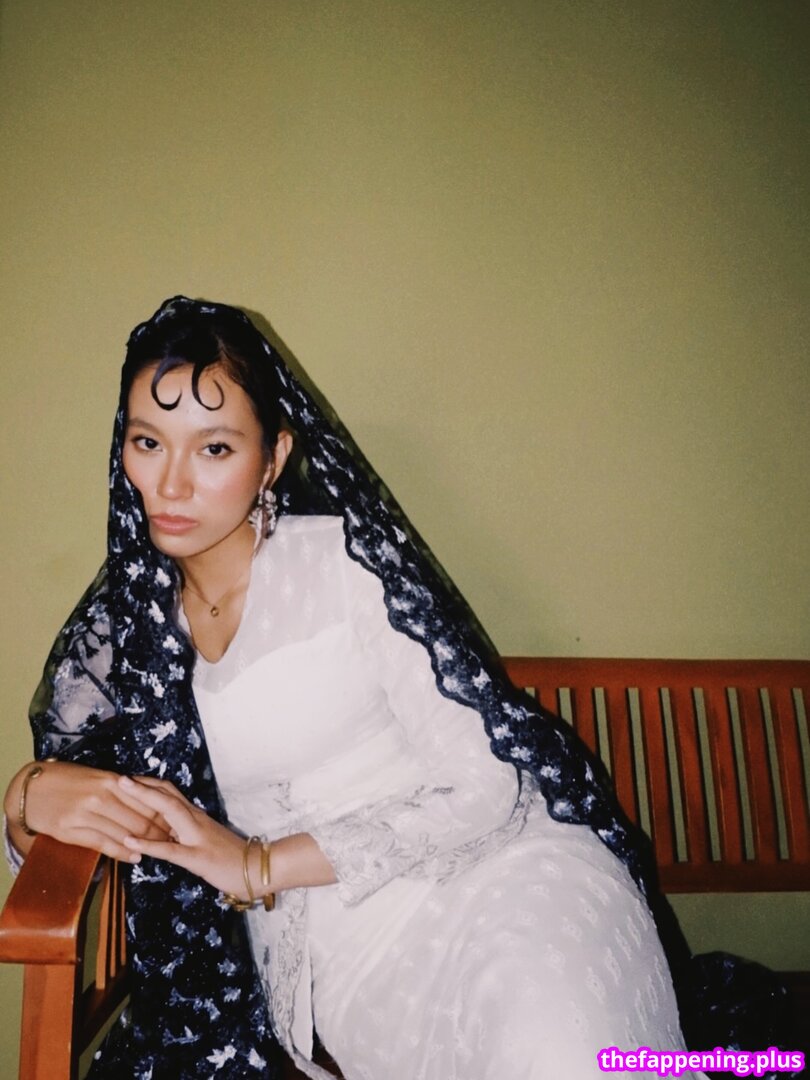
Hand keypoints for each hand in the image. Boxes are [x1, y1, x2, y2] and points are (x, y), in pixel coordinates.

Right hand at [6, 760, 172, 861]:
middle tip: (175, 839)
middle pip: (140, 819)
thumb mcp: (97, 777)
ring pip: (125, 833)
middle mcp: (101, 797)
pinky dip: (123, 852)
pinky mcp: (73, 832)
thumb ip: (120, 787)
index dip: (164, 813)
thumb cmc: (67, 780)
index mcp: (110, 781)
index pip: (146, 799)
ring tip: (160, 850)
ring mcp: (86, 815)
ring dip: (145, 844)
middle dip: (160, 831)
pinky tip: (135, 857)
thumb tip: (146, 796)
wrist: (33, 790)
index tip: (178, 820)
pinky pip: (104, 845)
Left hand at [117, 776, 248, 895]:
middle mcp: (195, 820)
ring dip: (143, 798)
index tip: (126, 778)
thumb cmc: (231, 857)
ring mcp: (196, 837)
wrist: (260, 868)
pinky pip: (170, 850)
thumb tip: (163, 830)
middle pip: (166, 794)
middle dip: (141, 783)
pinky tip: (129, 842)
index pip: (169, 792)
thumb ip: (186, 833)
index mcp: (195, 817)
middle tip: (117, 776)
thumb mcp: (205, 840)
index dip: (148, 783)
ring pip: (168, 811)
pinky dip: (148, 844)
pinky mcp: (198, 858)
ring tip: (121, 789)